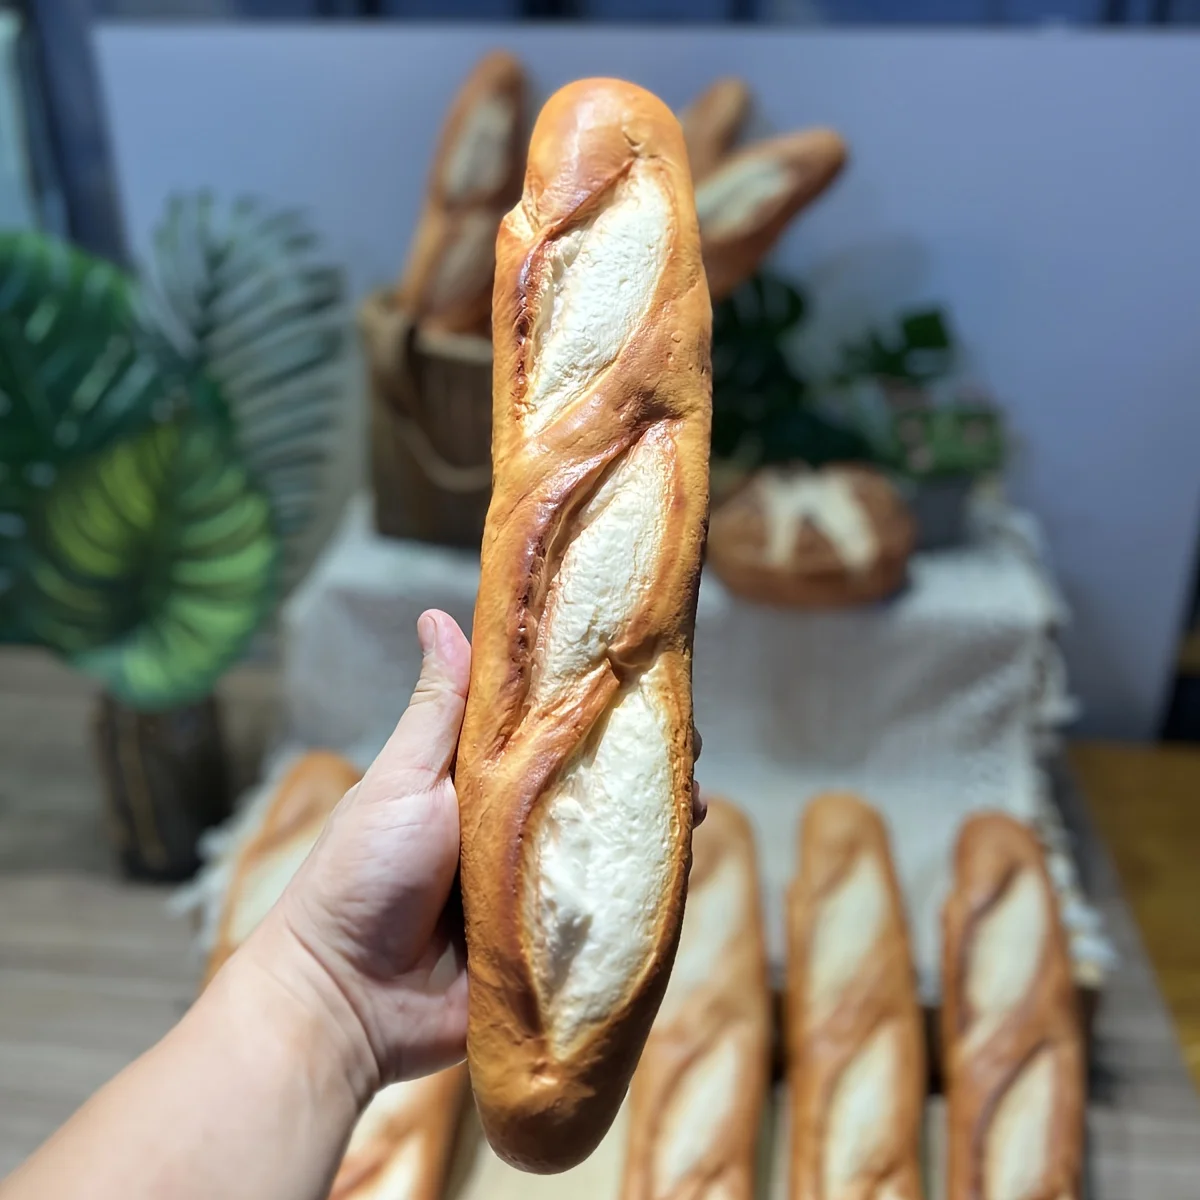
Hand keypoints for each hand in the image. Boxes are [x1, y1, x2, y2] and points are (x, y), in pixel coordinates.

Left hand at [242, 609, 707, 1102]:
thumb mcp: (403, 780)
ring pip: (610, 846)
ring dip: (655, 824)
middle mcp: (517, 827)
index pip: (554, 730)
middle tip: (684, 750)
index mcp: (482, 780)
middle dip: (643, 765)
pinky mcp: (552, 945)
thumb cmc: (363, 875)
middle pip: (593, 786)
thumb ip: (438, 709)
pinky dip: (644, 891)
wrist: (345, 1000)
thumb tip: (438, 616)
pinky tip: (679, 868)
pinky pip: (607, 913)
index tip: (646, 680)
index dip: (600, 705)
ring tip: (692, 807)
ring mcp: (538, 887)